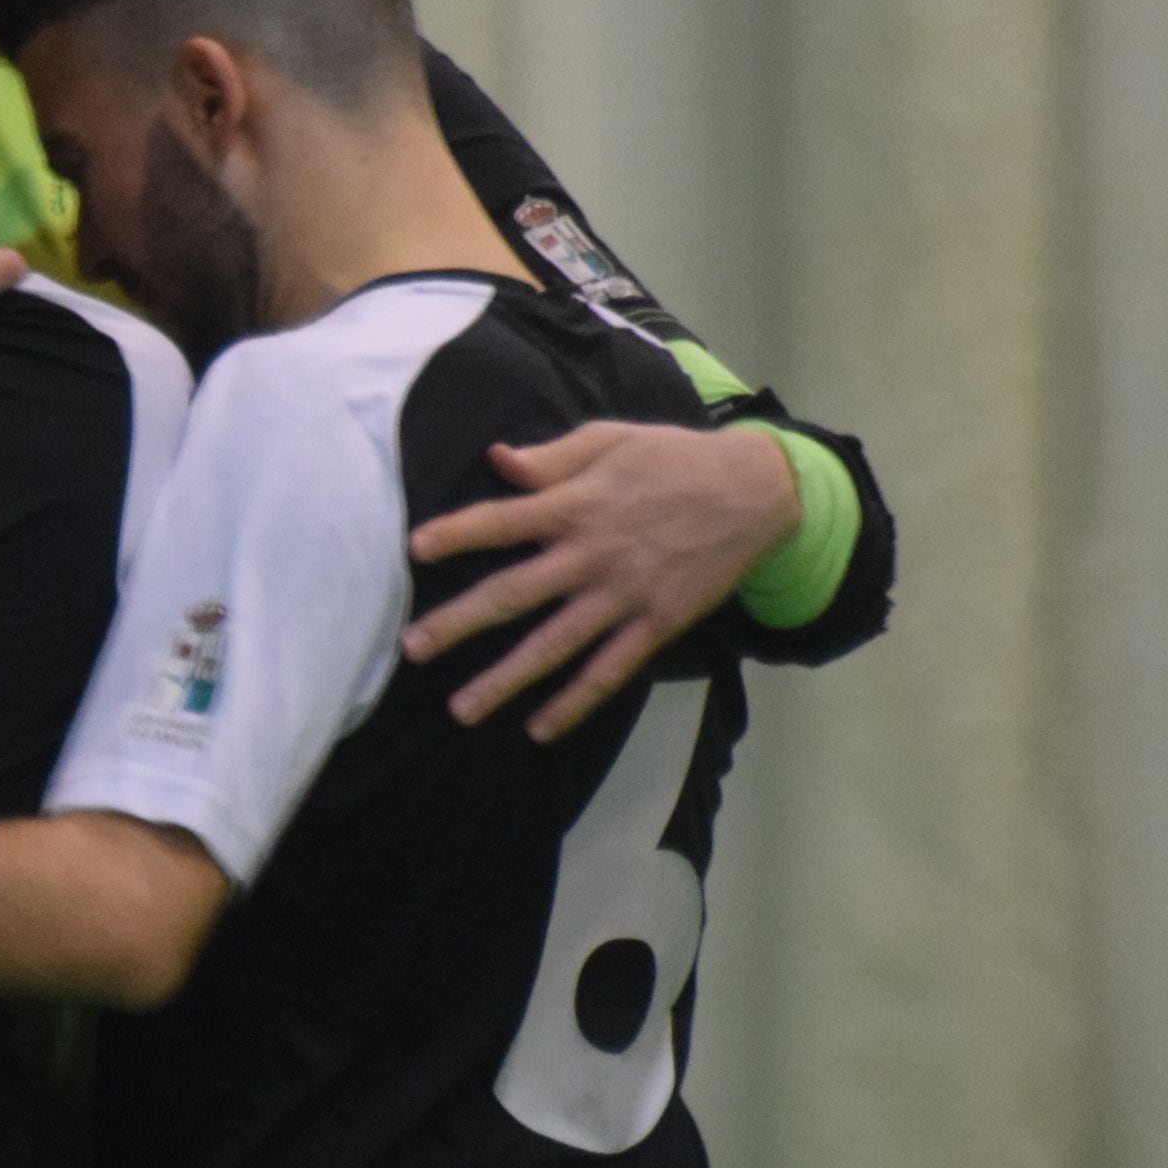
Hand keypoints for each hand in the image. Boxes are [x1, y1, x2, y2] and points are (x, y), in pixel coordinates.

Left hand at [400, 421, 800, 738]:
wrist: (754, 491)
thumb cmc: (673, 459)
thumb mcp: (611, 439)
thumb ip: (553, 457)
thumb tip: (497, 459)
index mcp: (577, 504)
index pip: (502, 520)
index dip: (457, 534)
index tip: (414, 551)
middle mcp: (592, 554)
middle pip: (514, 593)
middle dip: (460, 622)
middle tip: (412, 647)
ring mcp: (623, 595)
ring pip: (554, 645)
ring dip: (505, 679)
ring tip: (461, 709)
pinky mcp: (655, 624)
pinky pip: (608, 671)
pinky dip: (574, 702)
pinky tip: (539, 728)